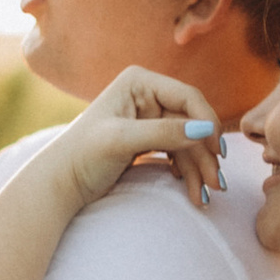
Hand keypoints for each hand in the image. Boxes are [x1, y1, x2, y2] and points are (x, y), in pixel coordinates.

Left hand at [51, 67, 221, 214]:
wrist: (61, 183)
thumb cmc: (83, 155)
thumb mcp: (122, 141)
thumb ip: (163, 133)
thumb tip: (205, 130)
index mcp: (139, 81)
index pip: (187, 97)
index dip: (207, 122)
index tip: (217, 152)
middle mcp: (147, 94)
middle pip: (192, 123)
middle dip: (204, 156)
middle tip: (218, 185)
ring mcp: (150, 117)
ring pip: (188, 142)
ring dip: (199, 170)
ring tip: (205, 198)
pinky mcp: (150, 139)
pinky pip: (179, 153)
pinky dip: (187, 173)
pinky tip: (192, 191)